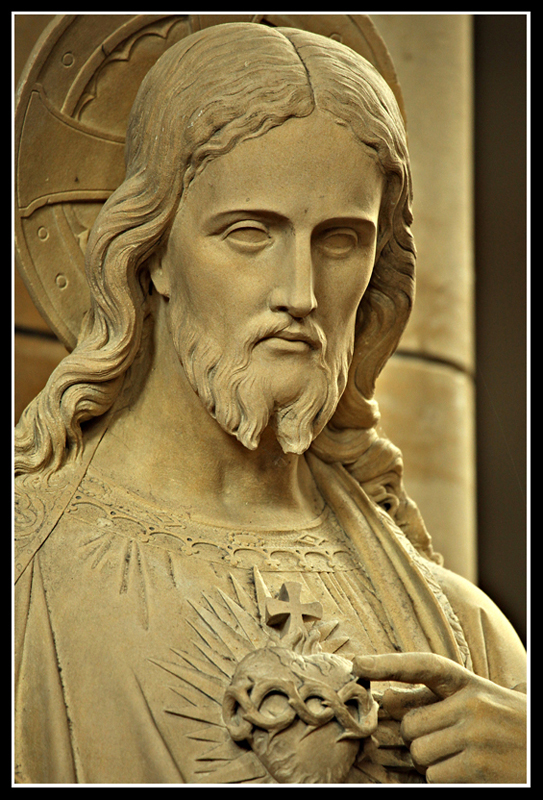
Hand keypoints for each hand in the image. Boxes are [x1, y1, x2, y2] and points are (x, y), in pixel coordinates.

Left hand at [353, 652, 526, 783]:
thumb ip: (437, 700)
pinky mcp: (478, 769)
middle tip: (448, 745)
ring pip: (420, 754)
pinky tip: (470, 775)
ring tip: (464, 760)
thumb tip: (387, 698)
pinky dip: (446, 781)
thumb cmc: (511, 732)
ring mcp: (476, 737)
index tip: (358, 664)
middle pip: (411, 725)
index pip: (424, 665)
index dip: (388, 663)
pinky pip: (435, 778)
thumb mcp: (480, 705)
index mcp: (472, 685)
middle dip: (419, 740)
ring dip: (433, 764)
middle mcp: (473, 705)